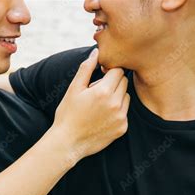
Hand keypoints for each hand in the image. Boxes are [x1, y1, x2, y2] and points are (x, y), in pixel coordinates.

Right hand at [52, 48, 129, 162]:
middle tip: (97, 92)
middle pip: (124, 82)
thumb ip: (86, 68)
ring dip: (117, 97)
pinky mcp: (122, 128)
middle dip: (113, 83)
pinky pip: (125, 112)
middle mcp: (116, 104)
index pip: (118, 70)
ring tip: (99, 106)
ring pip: (126, 97)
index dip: (108, 72)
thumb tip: (96, 52)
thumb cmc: (68, 114)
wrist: (68, 143)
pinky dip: (117, 112)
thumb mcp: (73, 89)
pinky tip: (102, 117)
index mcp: (103, 91)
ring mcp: (121, 117)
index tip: (100, 77)